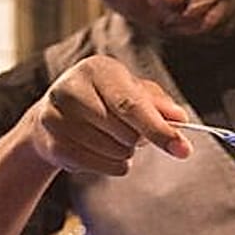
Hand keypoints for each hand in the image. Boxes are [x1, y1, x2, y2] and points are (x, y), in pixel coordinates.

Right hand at [29, 55, 190, 175]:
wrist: (53, 118)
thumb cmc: (103, 101)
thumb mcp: (133, 93)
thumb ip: (158, 104)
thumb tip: (179, 118)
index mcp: (99, 69)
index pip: (132, 105)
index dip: (159, 129)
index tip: (183, 150)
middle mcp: (73, 87)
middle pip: (124, 132)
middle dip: (137, 140)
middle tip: (130, 133)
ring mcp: (57, 116)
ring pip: (112, 151)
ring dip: (122, 154)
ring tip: (112, 140)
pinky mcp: (51, 142)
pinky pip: (96, 165)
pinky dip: (109, 166)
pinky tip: (101, 152)